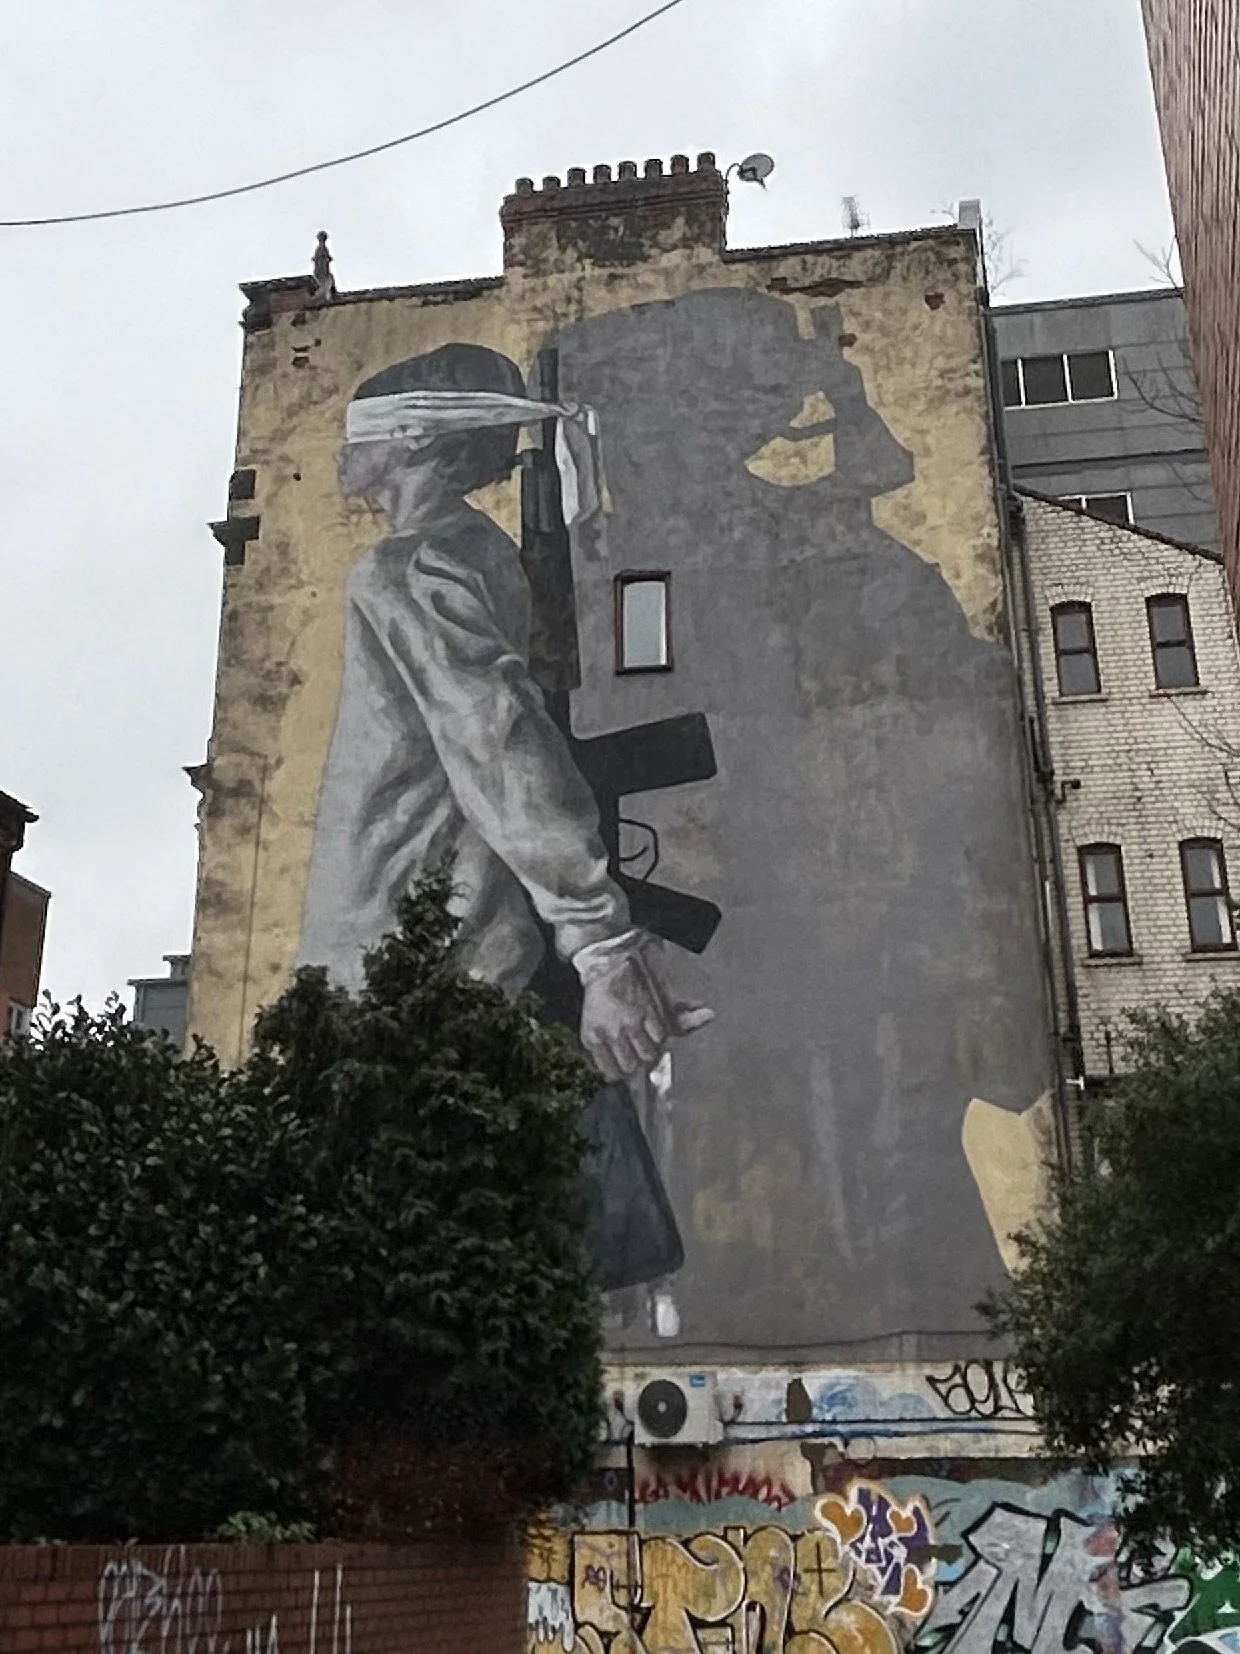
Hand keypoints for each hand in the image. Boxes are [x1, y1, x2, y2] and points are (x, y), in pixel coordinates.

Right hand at [573, 929, 713, 1081]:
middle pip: (646, 1059)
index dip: (657, 1042)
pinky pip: (606, 1069)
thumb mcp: (664, 995)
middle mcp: (627, 1026)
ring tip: (627, 1052)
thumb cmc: (637, 979)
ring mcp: (607, 1033)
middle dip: (646, 1054)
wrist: (606, 964)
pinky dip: (612, 1068)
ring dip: (630, 1063)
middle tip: (640, 1045)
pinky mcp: (590, 1038)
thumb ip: (685, 1013)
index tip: (652, 1038)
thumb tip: (709, 1014)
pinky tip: (614, 1060)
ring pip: (627, 1067)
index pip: (660, 1045)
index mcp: (647, 1014)